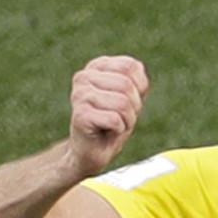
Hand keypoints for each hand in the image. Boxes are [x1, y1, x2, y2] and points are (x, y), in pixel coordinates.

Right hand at [64, 55, 149, 173]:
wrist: (93, 151)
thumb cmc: (113, 123)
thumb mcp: (130, 96)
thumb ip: (135, 79)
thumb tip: (137, 67)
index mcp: (96, 66)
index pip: (130, 66)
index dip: (138, 88)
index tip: (127, 102)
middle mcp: (84, 77)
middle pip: (126, 85)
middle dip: (133, 106)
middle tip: (121, 118)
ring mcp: (79, 95)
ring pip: (122, 103)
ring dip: (126, 120)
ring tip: (114, 125)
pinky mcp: (80, 114)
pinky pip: (114, 119)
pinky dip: (118, 129)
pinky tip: (106, 131)